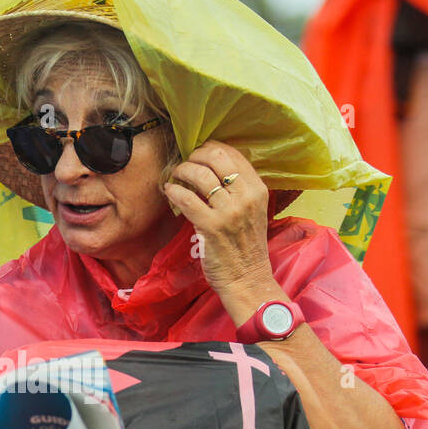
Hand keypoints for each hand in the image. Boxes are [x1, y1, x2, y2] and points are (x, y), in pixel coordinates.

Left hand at [162, 140, 274, 302]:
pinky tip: (170, 192)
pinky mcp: (210, 226)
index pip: (232, 153)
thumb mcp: (252, 212)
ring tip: (176, 178)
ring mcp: (228, 211)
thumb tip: (210, 168)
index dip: (210, 149)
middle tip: (185, 165)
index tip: (198, 156)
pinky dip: (173, 191)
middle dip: (195, 156)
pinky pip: (186, 198)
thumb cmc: (245, 247)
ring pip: (199, 174)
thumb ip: (238, 190)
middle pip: (215, 157)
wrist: (247, 279)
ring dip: (181, 171)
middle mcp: (246, 196)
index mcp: (258, 189)